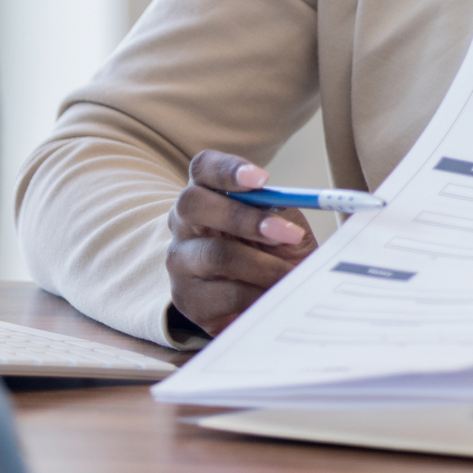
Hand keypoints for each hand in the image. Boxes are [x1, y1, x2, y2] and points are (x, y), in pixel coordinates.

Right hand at [166, 150, 318, 336]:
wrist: (268, 304)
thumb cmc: (273, 255)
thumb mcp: (281, 225)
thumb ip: (279, 209)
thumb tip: (290, 201)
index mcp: (206, 193)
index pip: (204, 167)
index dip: (228, 169)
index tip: (261, 179)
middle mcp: (183, 223)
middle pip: (194, 204)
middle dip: (243, 217)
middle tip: (287, 233)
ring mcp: (181, 262)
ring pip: (215, 254)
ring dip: (264, 265)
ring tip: (292, 274)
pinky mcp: (189, 300)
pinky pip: (227, 294)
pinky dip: (260, 295)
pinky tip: (277, 295)